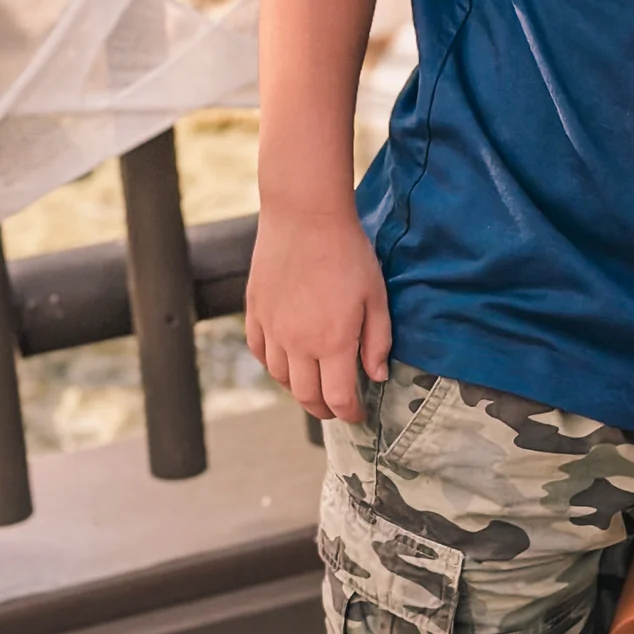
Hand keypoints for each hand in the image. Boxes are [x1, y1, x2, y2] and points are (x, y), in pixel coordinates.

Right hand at [245, 201, 390, 422]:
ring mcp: (271, 329)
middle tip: (337, 408)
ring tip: (314, 386)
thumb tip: (376, 376)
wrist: (304, 217)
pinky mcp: (255, 312)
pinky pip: (260, 352)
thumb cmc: (348, 254)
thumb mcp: (376, 297)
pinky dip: (274, 365)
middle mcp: (297, 343)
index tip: (358, 416)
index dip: (349, 413)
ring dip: (298, 389)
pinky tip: (287, 361)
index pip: (338, 397)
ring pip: (280, 377)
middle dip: (324, 409)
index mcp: (332, 342)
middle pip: (305, 395)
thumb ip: (377, 342)